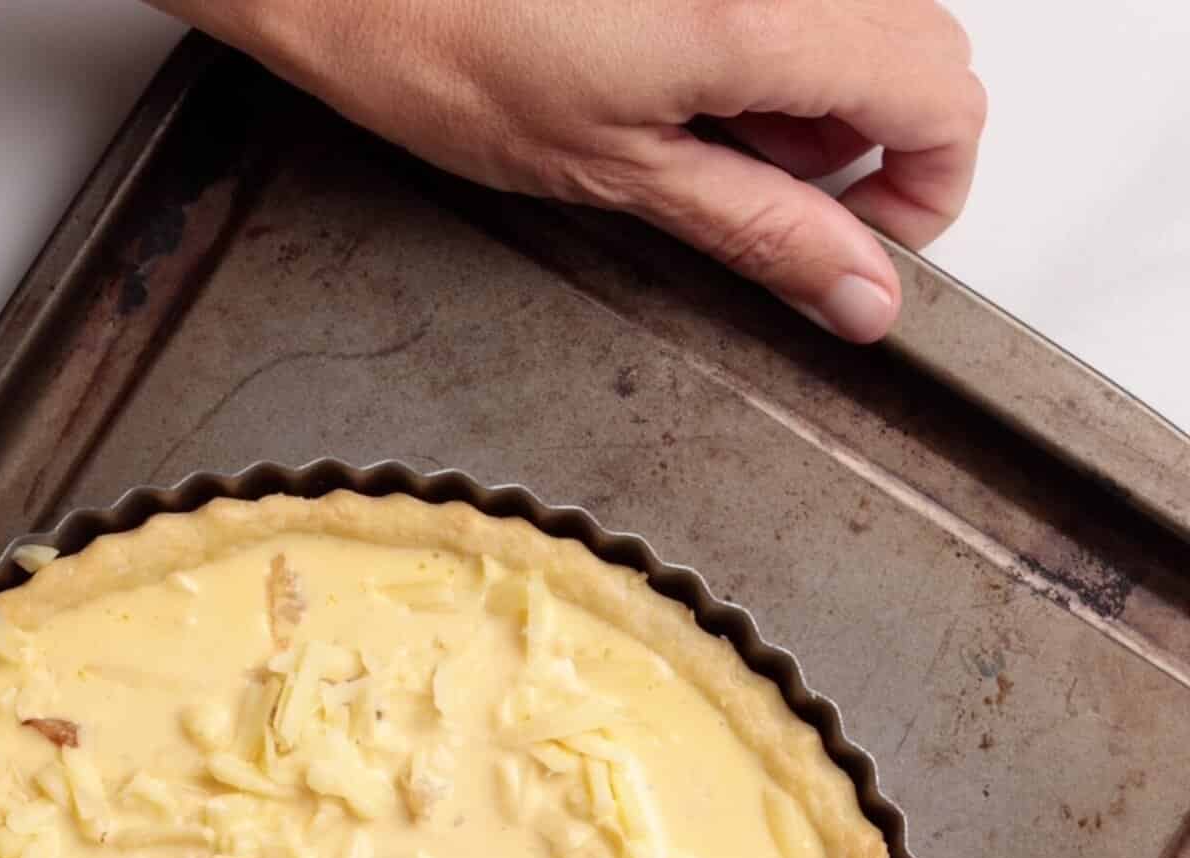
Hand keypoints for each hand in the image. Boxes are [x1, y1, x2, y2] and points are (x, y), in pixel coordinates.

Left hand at [175, 0, 985, 338]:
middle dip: (877, 141)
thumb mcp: (619, 173)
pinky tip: (690, 71)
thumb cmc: (450, 48)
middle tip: (782, 198)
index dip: (926, 191)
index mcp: (766, 19)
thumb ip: (761, 230)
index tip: (864, 243)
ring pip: (866, 12)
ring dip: (821, 89)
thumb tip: (857, 293)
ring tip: (710, 130)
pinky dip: (773, 37)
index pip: (946, 100)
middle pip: (923, 47)